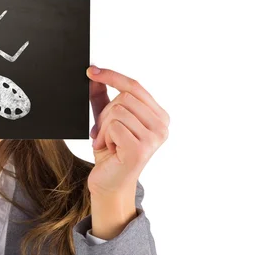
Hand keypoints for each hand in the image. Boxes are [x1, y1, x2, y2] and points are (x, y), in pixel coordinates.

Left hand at [87, 65, 169, 197]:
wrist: (109, 182)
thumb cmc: (112, 152)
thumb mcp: (107, 120)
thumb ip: (103, 97)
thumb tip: (95, 74)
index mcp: (159, 116)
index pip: (135, 86)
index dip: (112, 76)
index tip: (91, 71)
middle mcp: (162, 126)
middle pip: (124, 97)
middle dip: (106, 114)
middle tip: (105, 133)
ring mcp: (153, 138)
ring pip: (117, 111)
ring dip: (104, 128)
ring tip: (109, 143)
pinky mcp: (140, 150)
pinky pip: (113, 127)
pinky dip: (104, 138)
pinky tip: (110, 150)